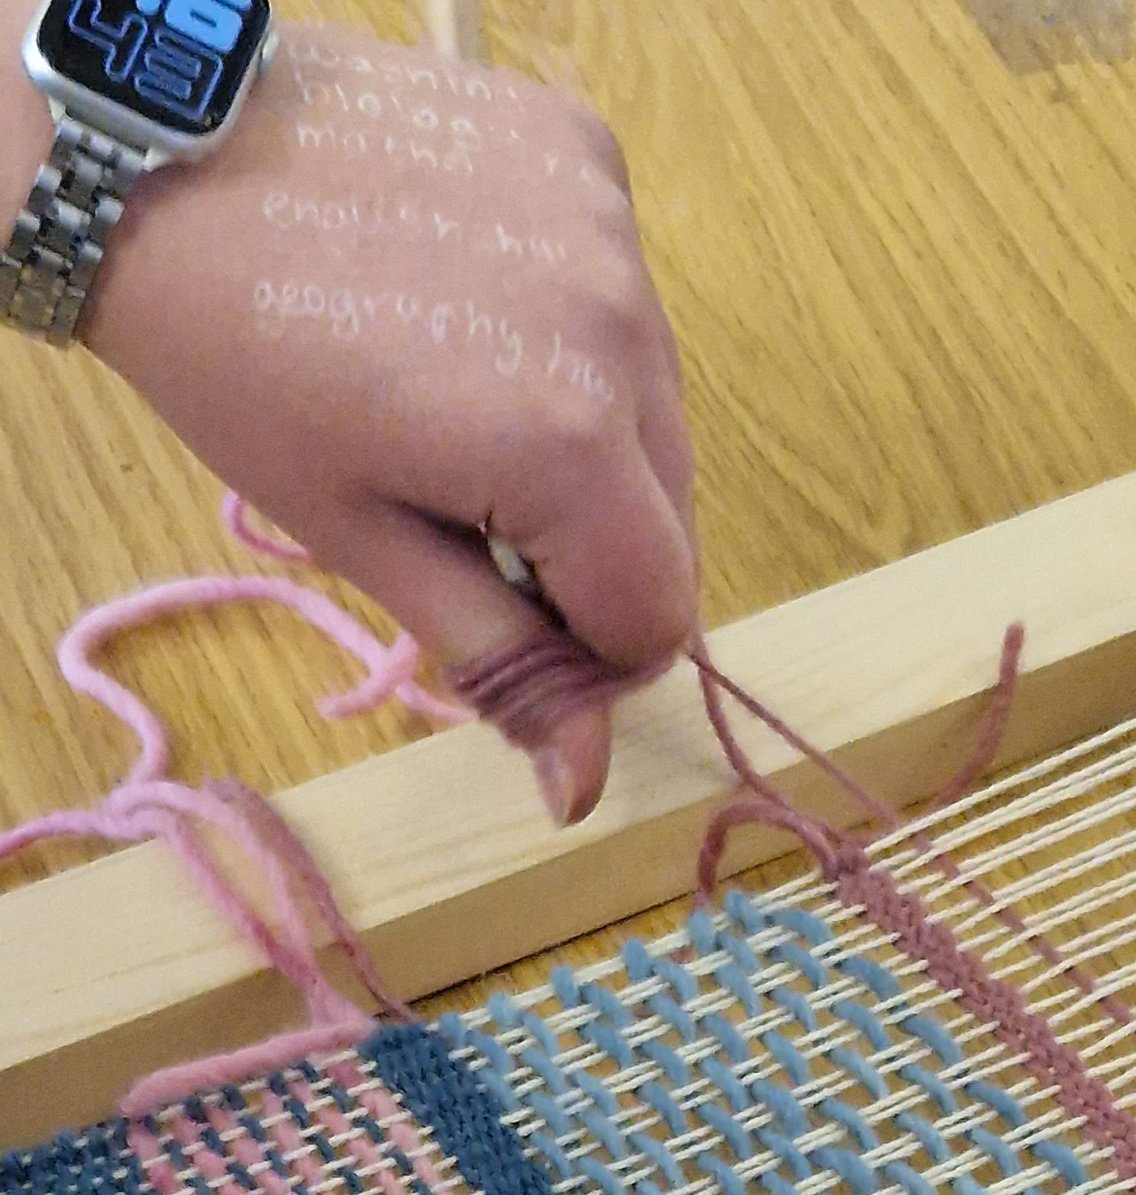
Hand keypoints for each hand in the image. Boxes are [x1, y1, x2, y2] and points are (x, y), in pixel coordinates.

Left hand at [73, 20, 697, 820]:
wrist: (160, 159)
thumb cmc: (243, 369)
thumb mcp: (368, 542)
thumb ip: (502, 664)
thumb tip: (584, 794)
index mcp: (564, 446)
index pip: (659, 616)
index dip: (593, 653)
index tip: (515, 630)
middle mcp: (621, 333)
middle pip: (673, 518)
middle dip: (592, 552)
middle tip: (474, 521)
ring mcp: (614, 233)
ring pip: (659, 410)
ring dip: (592, 446)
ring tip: (468, 406)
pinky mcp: (591, 157)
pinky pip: (628, 300)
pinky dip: (575, 333)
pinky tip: (477, 309)